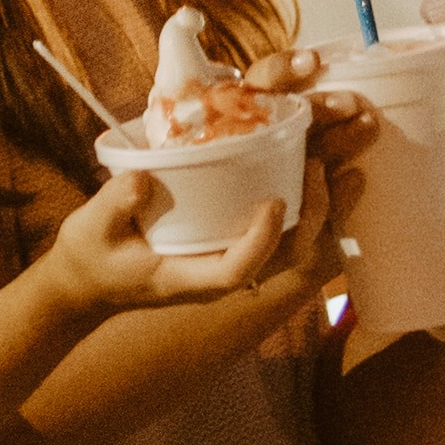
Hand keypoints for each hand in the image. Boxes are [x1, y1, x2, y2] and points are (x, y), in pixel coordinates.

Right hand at [27, 134, 355, 364]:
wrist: (89, 280)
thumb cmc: (91, 255)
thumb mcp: (91, 231)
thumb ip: (115, 207)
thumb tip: (142, 179)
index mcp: (189, 279)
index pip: (237, 270)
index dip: (261, 240)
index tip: (274, 202)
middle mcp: (220, 272)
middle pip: (283, 258)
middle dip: (314, 217)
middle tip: (329, 168)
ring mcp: (231, 260)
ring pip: (294, 245)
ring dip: (326, 207)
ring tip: (354, 164)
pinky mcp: (234, 242)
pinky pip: (286, 230)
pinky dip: (313, 203)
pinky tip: (332, 168)